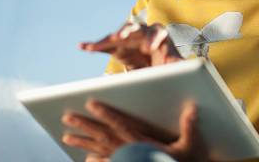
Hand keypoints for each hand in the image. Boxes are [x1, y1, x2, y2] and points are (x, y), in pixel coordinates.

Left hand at [62, 99, 207, 161]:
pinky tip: (85, 159)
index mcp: (143, 143)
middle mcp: (131, 152)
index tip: (91, 103)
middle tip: (67, 117)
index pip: (120, 125)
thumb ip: (189, 127)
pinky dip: (96, 161)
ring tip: (66, 136)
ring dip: (83, 143)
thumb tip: (192, 108)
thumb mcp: (190, 146)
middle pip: (104, 137)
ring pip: (100, 151)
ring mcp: (127, 161)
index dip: (106, 113)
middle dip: (85, 126)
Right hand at [80, 22, 182, 69]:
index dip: (154, 38)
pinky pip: (104, 45)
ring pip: (118, 35)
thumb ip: (178, 64)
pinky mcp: (116, 48)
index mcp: (160, 36)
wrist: (154, 71)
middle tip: (123, 37)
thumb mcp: (173, 67)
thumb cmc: (167, 66)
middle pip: (135, 29)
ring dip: (110, 37)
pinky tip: (82, 47)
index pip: (157, 32)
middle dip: (129, 32)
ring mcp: (128, 40)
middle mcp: (143, 34)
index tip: (151, 47)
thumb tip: (192, 66)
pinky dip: (94, 45)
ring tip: (103, 42)